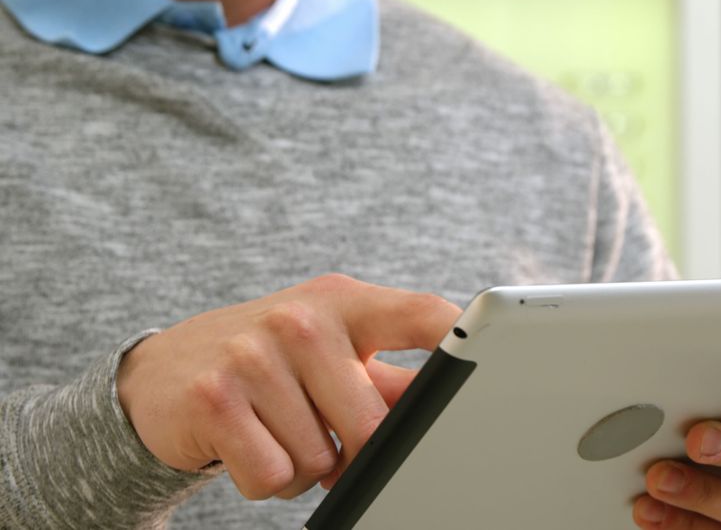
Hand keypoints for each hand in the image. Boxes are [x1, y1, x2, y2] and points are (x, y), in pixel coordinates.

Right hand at [116, 274, 460, 499]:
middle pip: (373, 425)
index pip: (422, 314)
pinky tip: (250, 445)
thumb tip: (453, 404)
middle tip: (326, 433)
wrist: (165, 373)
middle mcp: (301, 319)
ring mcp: (254, 354)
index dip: (459, 341)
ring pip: (320, 460)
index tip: (492, 363)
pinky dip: (267, 480)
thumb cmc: (271, 362)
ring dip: (304, 466)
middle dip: (355, 452)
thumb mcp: (331, 351)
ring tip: (278, 430)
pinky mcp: (214, 398)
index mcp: (344, 303)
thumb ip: (389, 376)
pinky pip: (272, 476)